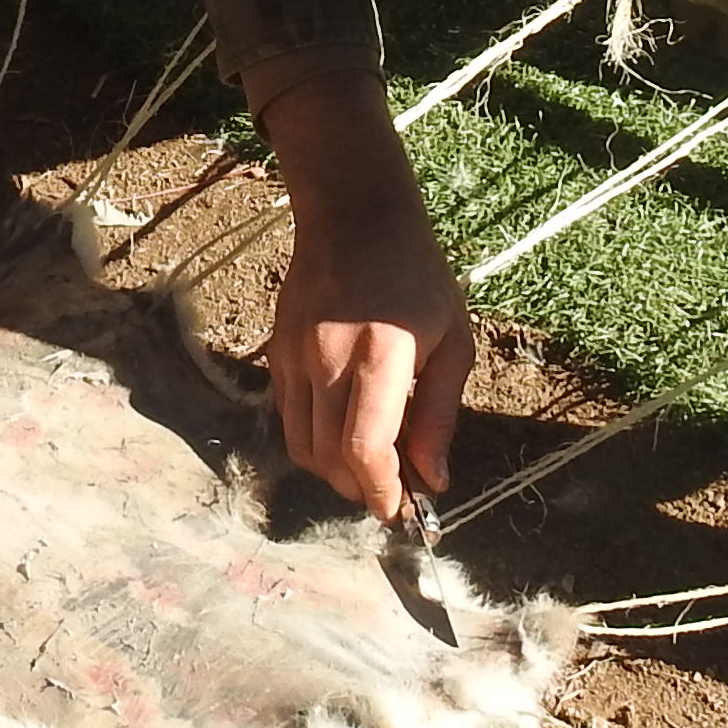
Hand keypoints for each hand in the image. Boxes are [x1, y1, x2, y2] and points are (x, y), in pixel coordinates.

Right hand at [252, 64, 465, 522]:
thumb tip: (432, 480)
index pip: (364, 448)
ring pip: (302, 446)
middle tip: (392, 492)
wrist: (355, 218)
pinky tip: (342, 434)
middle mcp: (328, 360)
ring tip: (368, 467)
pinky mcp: (276, 354)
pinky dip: (314, 443)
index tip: (398, 509)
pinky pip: (288, 419)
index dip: (379, 490)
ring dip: (334, 472)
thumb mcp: (451, 341)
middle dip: (360, 489)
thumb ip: (438, 414)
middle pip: (328, 457)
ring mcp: (295, 357)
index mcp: (380, 356)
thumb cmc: (418, 277)